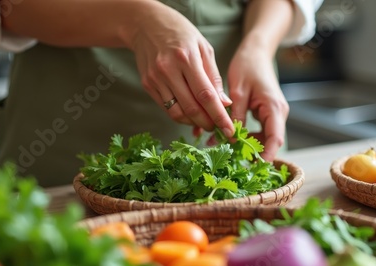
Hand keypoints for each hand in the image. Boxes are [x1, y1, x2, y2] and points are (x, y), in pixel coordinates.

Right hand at [129, 3, 234, 137]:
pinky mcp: (148, 85)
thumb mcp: (204, 48)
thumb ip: (214, 77)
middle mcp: (168, 70)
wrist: (146, 24)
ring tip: (204, 121)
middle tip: (218, 127)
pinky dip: (180, 115)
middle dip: (207, 123)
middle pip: (191, 108)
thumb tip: (225, 103)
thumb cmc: (180, 34)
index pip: (206, 95)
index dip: (219, 116)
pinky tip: (190, 113)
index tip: (229, 130)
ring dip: (193, 123)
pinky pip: (166, 108)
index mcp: (186, 58)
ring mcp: (155, 79)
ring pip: (177, 113)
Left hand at [227, 48, 288, 160]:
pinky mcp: (265, 113)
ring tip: (222, 146)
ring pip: (261, 137)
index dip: (266, 155)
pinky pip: (257, 130)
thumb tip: (231, 138)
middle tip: (229, 158)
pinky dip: (243, 135)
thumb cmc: (248, 66)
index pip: (275, 138)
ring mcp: (272, 114)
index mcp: (274, 108)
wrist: (255, 51)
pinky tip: (225, 136)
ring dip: (244, 144)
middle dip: (250, 152)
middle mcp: (277, 113)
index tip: (255, 168)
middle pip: (268, 141)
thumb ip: (236, 115)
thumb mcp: (238, 91)